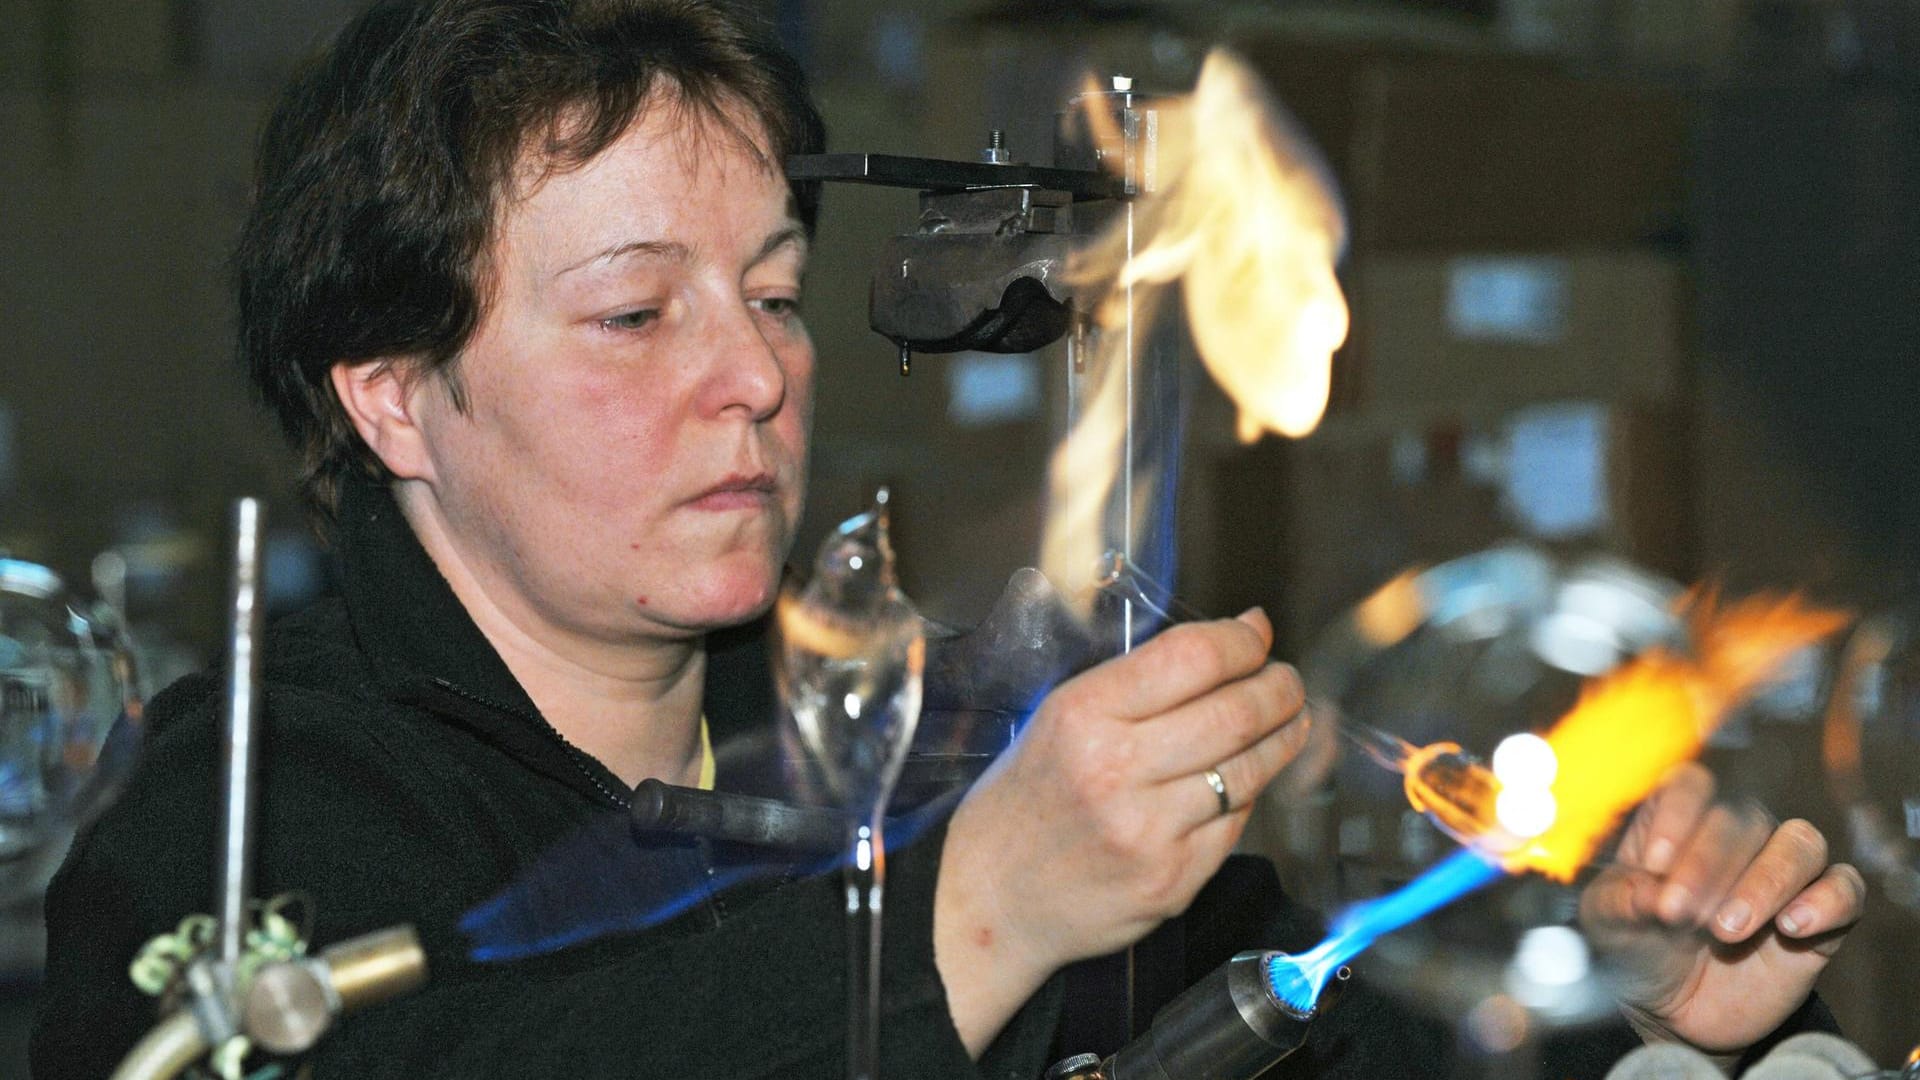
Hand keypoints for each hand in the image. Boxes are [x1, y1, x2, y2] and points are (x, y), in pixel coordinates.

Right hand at [933, 608, 1309, 1054]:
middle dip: (1279, 688)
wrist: (993, 897)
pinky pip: (1236, 822)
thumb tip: (1238, 635)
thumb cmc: (1029, 798)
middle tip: (1288, 682)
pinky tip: (1248, 777)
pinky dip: (1250, 792)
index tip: (1257, 635)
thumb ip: (1140, 680)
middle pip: (1235, 712)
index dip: (1243, 641)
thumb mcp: (1060, 717)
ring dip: (1283, 738)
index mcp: (1083, 714)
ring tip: (1291, 722)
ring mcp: (1148, 831)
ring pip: (1248, 769)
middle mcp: (1115, 769)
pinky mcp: (1172, 880)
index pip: (1193, 658)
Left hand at [1578, 763, 1866, 1056]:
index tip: (1654, 864)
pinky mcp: (1821, 916)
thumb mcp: (1608, 925)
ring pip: (1799, 845)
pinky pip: (1844, 889)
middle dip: (1707, 866)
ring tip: (1726, 930)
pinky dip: (1826, 902)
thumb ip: (1620, 902)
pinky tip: (1791, 927)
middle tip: (1677, 914)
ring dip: (1765, 882)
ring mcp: (1782, 871)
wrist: (1673, 1011)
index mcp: (1679, 820)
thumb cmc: (1636, 946)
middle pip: (1741, 819)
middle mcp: (1737, 835)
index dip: (1676, 815)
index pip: (1691, 786)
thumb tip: (1649, 894)